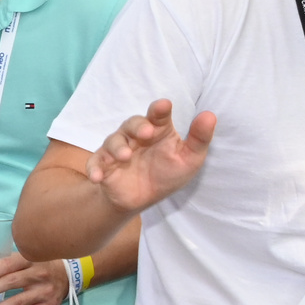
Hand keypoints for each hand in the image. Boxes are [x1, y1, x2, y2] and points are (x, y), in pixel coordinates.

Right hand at [82, 99, 217, 212]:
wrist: (142, 198)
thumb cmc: (167, 173)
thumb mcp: (189, 159)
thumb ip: (199, 139)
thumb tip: (210, 115)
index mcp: (157, 130)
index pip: (157, 115)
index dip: (159, 110)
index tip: (164, 106)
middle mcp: (136, 136)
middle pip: (132, 123)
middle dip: (137, 126)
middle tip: (146, 133)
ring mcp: (118, 149)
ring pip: (113, 140)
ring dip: (118, 147)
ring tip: (125, 156)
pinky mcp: (104, 165)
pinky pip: (95, 162)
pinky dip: (94, 168)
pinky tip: (97, 177)